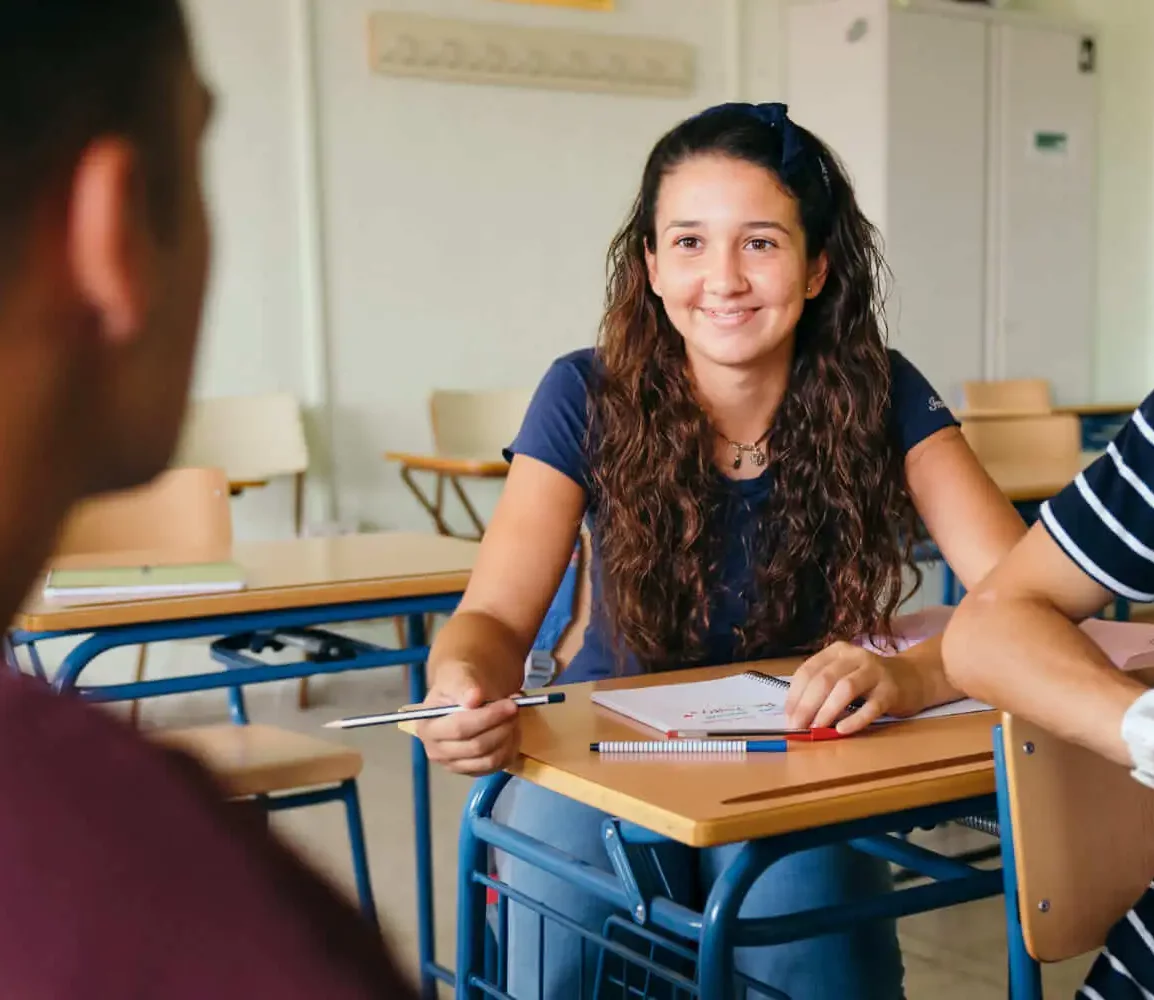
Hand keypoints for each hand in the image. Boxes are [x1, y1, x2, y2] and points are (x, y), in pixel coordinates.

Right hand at [415, 660, 520, 775]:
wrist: (464, 694)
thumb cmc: (458, 684)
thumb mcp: (458, 676)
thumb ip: (464, 686)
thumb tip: (473, 698)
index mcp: (427, 728)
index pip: (460, 729)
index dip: (488, 718)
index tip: (511, 705)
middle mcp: (436, 751)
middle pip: (476, 747)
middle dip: (501, 727)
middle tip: (515, 708)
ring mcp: (454, 765)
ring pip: (490, 759)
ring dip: (508, 737)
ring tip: (513, 716)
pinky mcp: (472, 771)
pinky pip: (498, 765)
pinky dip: (510, 748)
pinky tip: (511, 730)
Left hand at [784, 642, 921, 735]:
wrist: (912, 679)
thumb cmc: (869, 681)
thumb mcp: (843, 675)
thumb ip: (822, 689)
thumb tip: (795, 715)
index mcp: (837, 651)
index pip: (808, 670)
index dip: (795, 695)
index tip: (787, 717)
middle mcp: (855, 656)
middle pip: (824, 679)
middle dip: (806, 704)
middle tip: (797, 727)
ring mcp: (875, 672)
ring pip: (845, 688)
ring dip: (827, 710)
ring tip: (815, 729)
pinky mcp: (891, 691)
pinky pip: (871, 707)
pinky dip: (855, 719)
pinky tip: (842, 730)